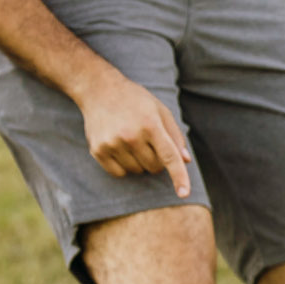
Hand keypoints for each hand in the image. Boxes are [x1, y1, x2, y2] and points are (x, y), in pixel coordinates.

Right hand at [75, 69, 193, 196]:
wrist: (100, 90)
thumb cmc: (135, 100)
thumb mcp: (160, 111)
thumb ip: (175, 136)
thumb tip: (186, 161)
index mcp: (150, 124)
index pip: (169, 156)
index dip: (179, 176)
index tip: (184, 194)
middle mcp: (131, 136)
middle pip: (154, 167)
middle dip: (157, 160)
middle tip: (149, 142)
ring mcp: (112, 144)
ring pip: (137, 171)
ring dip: (140, 162)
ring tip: (133, 141)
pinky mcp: (98, 151)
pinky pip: (119, 174)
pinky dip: (124, 167)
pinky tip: (121, 148)